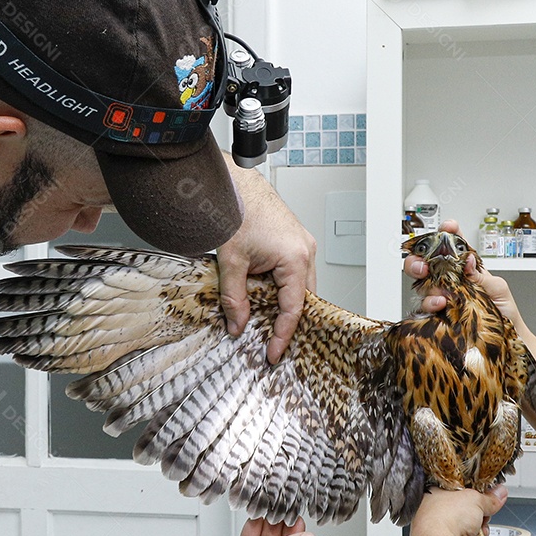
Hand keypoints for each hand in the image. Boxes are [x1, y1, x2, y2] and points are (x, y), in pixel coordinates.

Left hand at [217, 158, 316, 363]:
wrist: (236, 182)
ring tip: (267, 324)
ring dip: (285, 305)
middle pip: (303, 301)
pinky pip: (296, 275)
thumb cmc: (237, 210)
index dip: (282, 335)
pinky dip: (284, 290)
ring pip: (300, 288)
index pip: (293, 309)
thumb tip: (237, 325)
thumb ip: (234, 298)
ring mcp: (303, 245)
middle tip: (271, 344)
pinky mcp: (296, 242)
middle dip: (288, 324)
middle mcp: (305, 252)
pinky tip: (267, 298)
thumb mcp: (230, 261)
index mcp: (295, 258)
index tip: (272, 353)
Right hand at [403, 219, 522, 324]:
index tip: (448, 228)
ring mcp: (441, 298)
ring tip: (441, 292)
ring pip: (421, 285)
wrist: (507, 337)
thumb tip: (466, 260)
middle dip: (419, 259)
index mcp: (465, 269)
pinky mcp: (437, 316)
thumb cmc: (504, 311)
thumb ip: (480, 275)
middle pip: (425, 263)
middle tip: (424, 264)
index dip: (447, 234)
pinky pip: (423, 308)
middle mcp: (449, 281)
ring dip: (426, 285)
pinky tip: (440, 304)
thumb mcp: (498, 288)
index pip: (451, 246)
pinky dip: (429, 304)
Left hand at [408, 485, 506, 535]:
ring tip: (479, 533)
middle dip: (478, 519)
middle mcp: (432, 515)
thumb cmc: (445, 517)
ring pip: (464, 532)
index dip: (473, 498)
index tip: (484, 501)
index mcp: (433, 495)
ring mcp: (436, 535)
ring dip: (477, 534)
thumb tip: (498, 493)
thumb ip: (488, 498)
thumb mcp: (475, 499)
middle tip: (482, 519)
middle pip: (463, 515)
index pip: (458, 494)